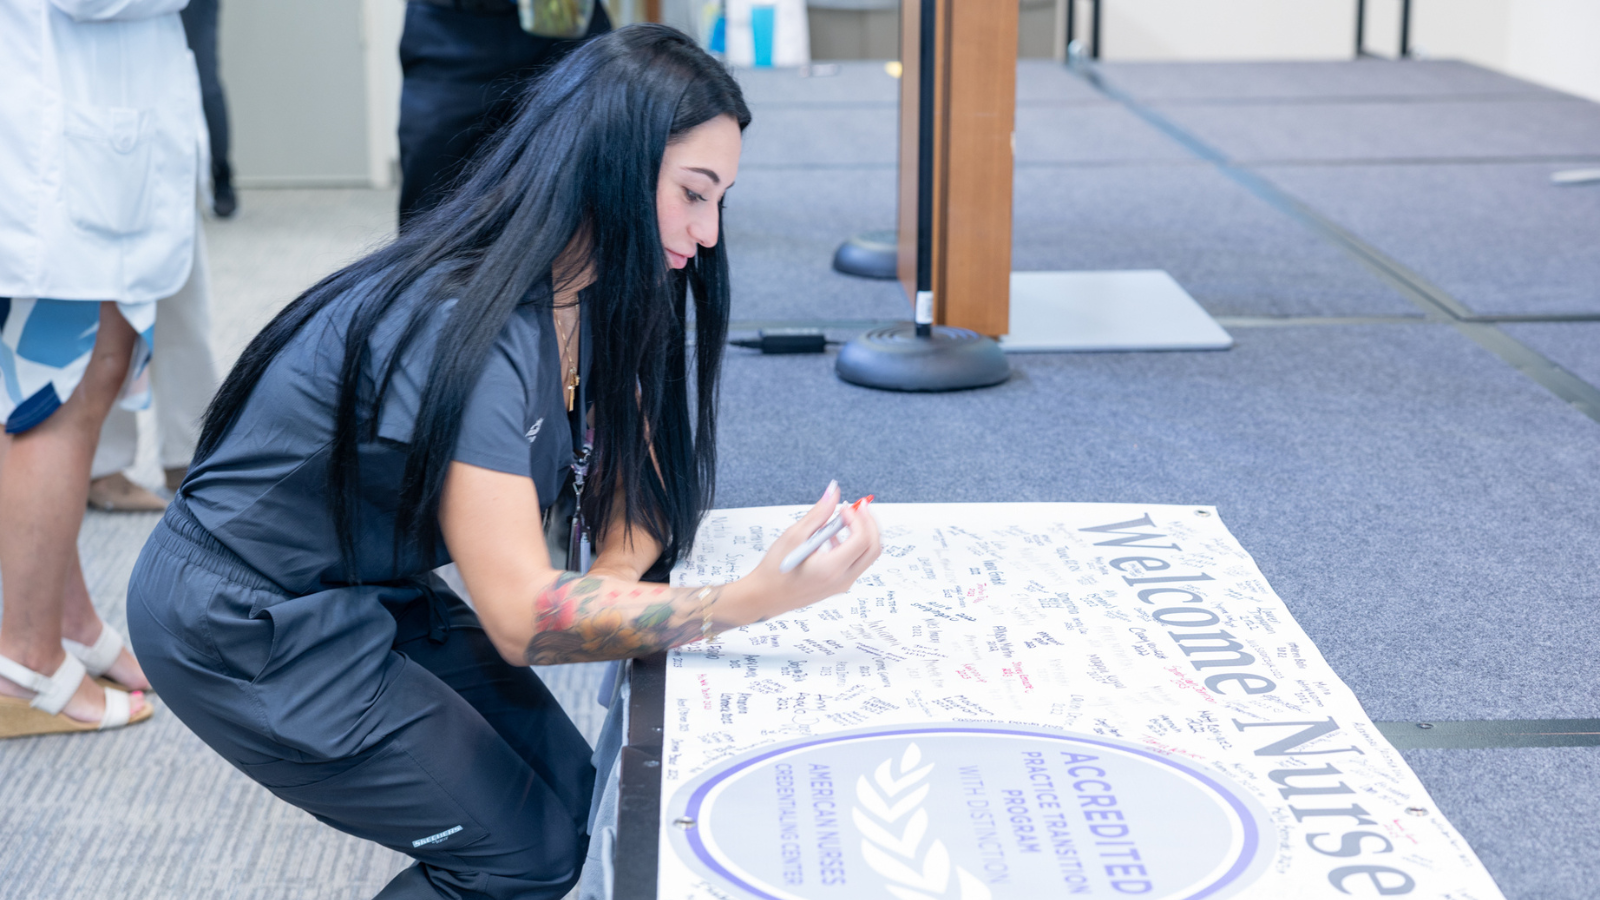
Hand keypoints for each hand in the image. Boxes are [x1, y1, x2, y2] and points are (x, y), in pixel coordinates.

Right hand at [724, 483, 881, 624]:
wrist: (764, 597)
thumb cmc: (774, 571)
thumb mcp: (794, 536)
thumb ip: (818, 513)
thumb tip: (833, 493)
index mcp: (831, 569)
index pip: (861, 539)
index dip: (858, 518)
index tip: (845, 507)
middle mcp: (842, 580)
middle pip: (873, 548)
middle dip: (870, 523)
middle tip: (859, 506)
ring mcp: (843, 585)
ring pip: (868, 556)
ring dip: (863, 533)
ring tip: (846, 517)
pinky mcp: (839, 585)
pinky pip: (857, 562)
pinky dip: (854, 545)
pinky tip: (835, 535)